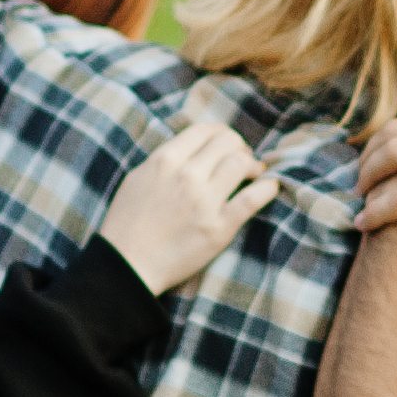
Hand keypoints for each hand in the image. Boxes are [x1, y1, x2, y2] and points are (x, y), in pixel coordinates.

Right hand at [98, 120, 279, 292]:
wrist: (127, 266)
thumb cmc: (128, 224)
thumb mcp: (139, 178)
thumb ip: (166, 159)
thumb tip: (196, 147)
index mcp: (165, 160)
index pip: (206, 130)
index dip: (222, 133)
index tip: (227, 144)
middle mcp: (186, 175)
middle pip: (228, 142)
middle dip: (240, 147)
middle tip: (242, 160)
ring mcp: (204, 201)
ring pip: (242, 164)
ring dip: (253, 166)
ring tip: (254, 175)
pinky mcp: (219, 228)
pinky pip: (253, 198)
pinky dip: (267, 188)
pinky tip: (269, 187)